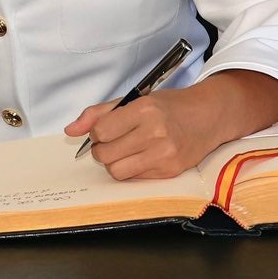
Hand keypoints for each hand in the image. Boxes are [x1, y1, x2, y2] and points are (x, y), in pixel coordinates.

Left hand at [65, 69, 277, 180]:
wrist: (207, 117)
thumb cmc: (169, 106)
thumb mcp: (135, 100)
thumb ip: (99, 113)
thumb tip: (70, 131)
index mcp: (144, 109)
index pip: (101, 131)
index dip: (97, 133)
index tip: (106, 130)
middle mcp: (155, 132)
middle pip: (105, 154)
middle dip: (102, 150)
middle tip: (114, 142)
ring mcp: (164, 154)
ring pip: (116, 171)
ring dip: (114, 163)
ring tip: (126, 151)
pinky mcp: (170, 171)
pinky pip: (134, 178)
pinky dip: (131, 170)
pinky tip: (142, 157)